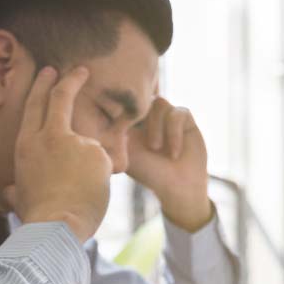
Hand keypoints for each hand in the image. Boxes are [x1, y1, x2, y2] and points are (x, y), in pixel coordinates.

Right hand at [6, 66, 112, 242]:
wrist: (56, 226)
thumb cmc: (37, 217)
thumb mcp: (20, 198)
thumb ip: (17, 189)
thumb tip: (9, 191)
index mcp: (26, 145)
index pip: (34, 106)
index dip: (42, 86)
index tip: (50, 72)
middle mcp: (48, 137)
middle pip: (59, 98)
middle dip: (70, 80)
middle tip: (80, 70)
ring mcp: (74, 142)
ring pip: (90, 147)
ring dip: (91, 167)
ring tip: (83, 192)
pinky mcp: (97, 153)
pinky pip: (106, 162)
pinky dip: (103, 177)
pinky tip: (94, 191)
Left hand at [127, 97, 212, 231]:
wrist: (179, 186)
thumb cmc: (149, 173)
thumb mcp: (126, 153)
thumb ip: (114, 133)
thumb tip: (98, 119)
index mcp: (132, 119)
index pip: (123, 100)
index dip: (119, 107)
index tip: (120, 127)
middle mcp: (149, 114)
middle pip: (141, 97)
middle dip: (137, 114)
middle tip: (134, 135)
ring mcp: (167, 114)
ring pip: (159, 103)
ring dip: (155, 126)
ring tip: (155, 148)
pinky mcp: (184, 117)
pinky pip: (178, 113)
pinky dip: (174, 132)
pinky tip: (173, 153)